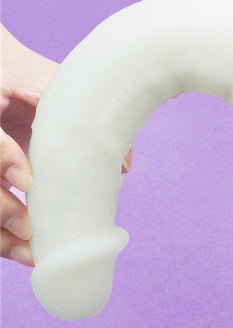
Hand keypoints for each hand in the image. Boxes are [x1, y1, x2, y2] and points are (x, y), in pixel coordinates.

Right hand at [0, 26, 131, 265]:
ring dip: (0, 233)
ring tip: (31, 254)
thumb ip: (80, 119)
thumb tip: (124, 167)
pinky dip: (1, 233)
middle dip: (2, 208)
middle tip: (31, 229)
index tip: (28, 183)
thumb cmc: (21, 74)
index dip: (3, 159)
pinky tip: (23, 249)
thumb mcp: (49, 86)